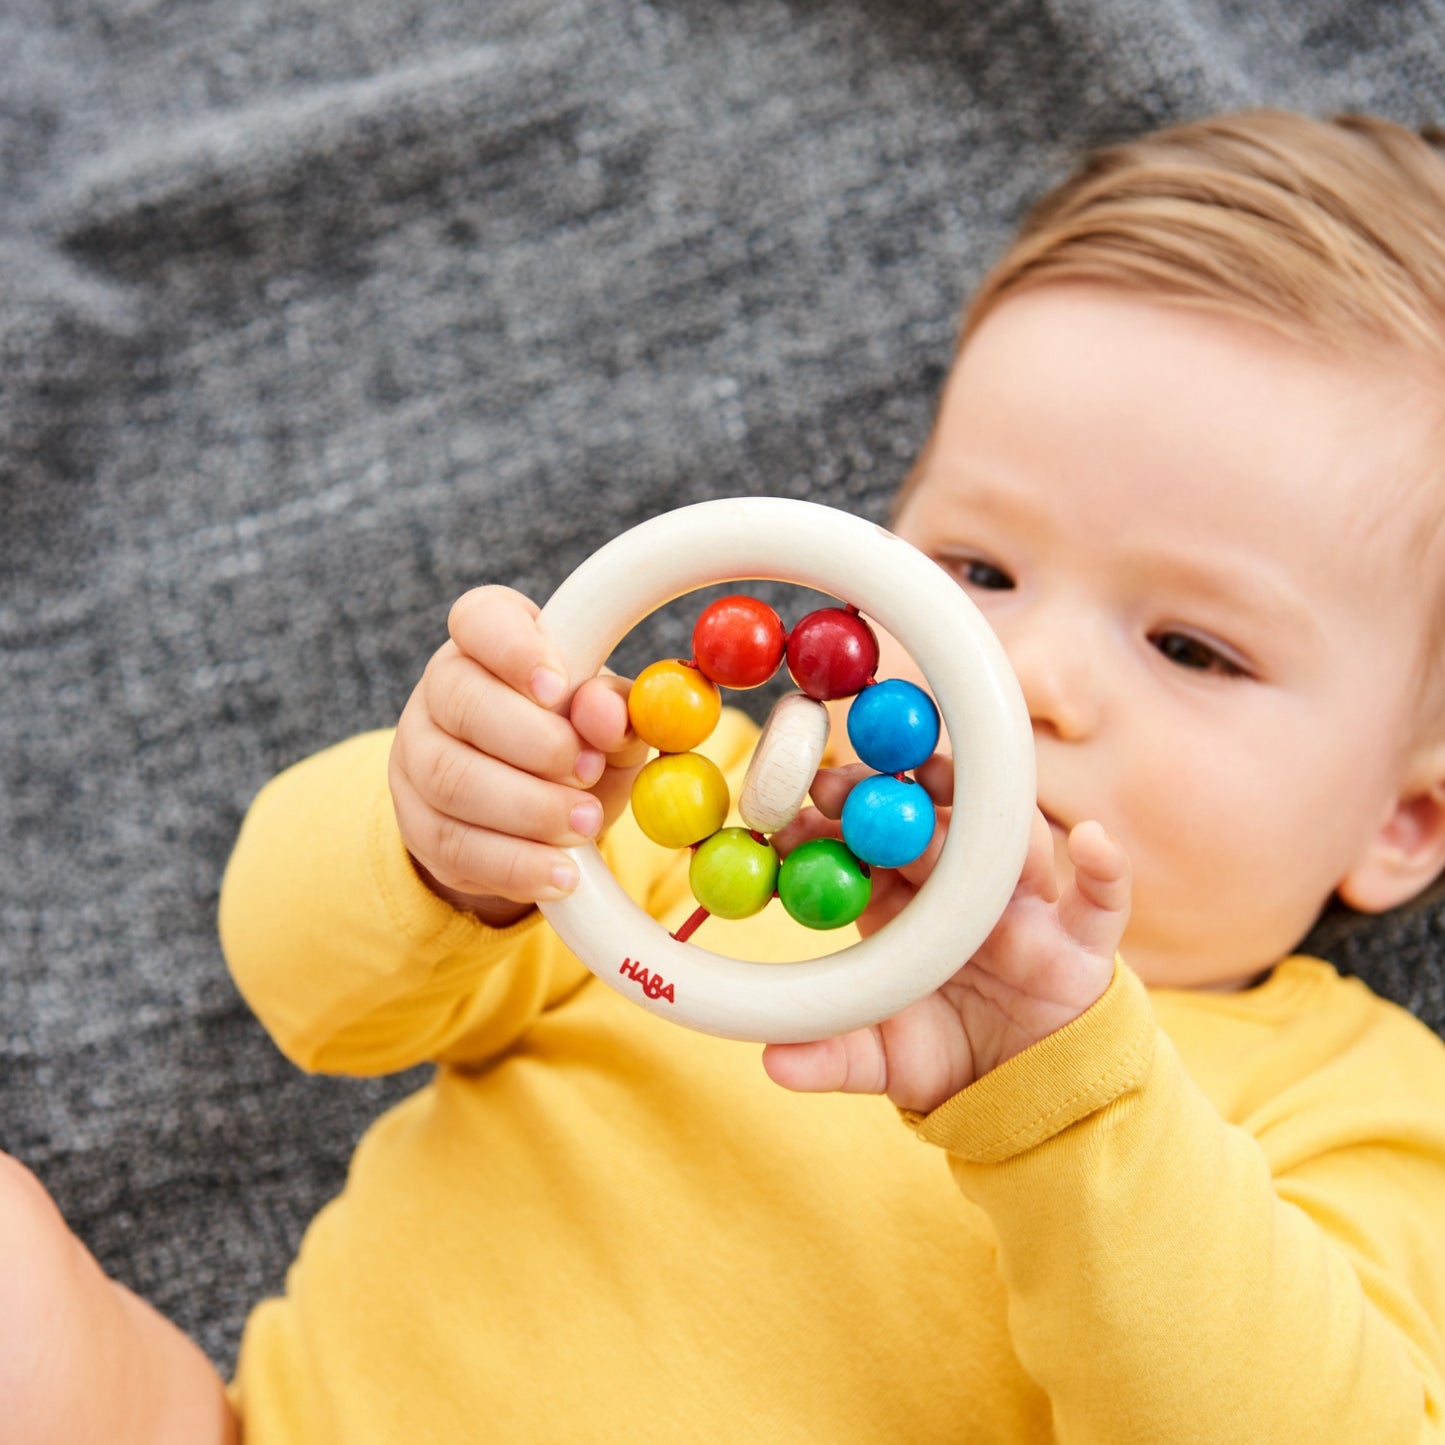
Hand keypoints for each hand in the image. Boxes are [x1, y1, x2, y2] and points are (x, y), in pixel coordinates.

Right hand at [389, 586, 648, 926]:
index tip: (558, 687)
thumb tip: (603, 713)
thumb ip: (614, 709)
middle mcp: (441, 688)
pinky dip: (513, 864)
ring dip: (528, 808)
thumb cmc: (577, 739)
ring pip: (451, 778)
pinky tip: (561, 873)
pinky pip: (453, 844)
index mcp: (488, 639)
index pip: (479, 620)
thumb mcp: (608, 718)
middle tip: (589, 771)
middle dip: (533, 743)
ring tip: (586, 825)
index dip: (514, 650)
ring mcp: (417, 756)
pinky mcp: (416, 823)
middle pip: (461, 703)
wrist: (536, 814)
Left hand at [762, 758, 1129, 1113]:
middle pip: (933, 821)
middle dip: (886, 795)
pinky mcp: (1082, 938)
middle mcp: (964, 888)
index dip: (830, 826)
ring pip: (1011, 840)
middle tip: (837, 785)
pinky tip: (1095, 842)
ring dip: (980, 811)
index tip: (784, 822)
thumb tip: (772, 1063)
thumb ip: (831, 1057)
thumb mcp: (879, 1060)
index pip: (870, 845)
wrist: (1021, 1093)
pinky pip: (1104, 897)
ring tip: (940, 786)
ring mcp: (1026, 905)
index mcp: (907, 903)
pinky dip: (1107, 867)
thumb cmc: (944, 1055)